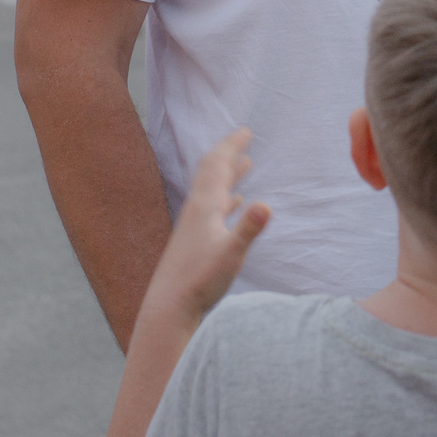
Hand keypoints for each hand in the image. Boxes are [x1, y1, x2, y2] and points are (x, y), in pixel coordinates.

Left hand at [131, 130, 267, 339]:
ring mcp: (194, 226)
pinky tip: (234, 202)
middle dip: (229, 153)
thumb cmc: (200, 282)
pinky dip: (226, 199)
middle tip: (244, 137)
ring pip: (213, 190)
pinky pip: (213, 210)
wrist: (169, 306)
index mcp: (205, 207)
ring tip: (244, 164)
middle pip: (212, 172)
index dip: (232, 146)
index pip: (218, 166)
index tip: (247, 130)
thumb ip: (249, 229)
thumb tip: (267, 205)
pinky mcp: (195, 241)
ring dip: (229, 174)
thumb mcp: (230, 255)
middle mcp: (197, 211)